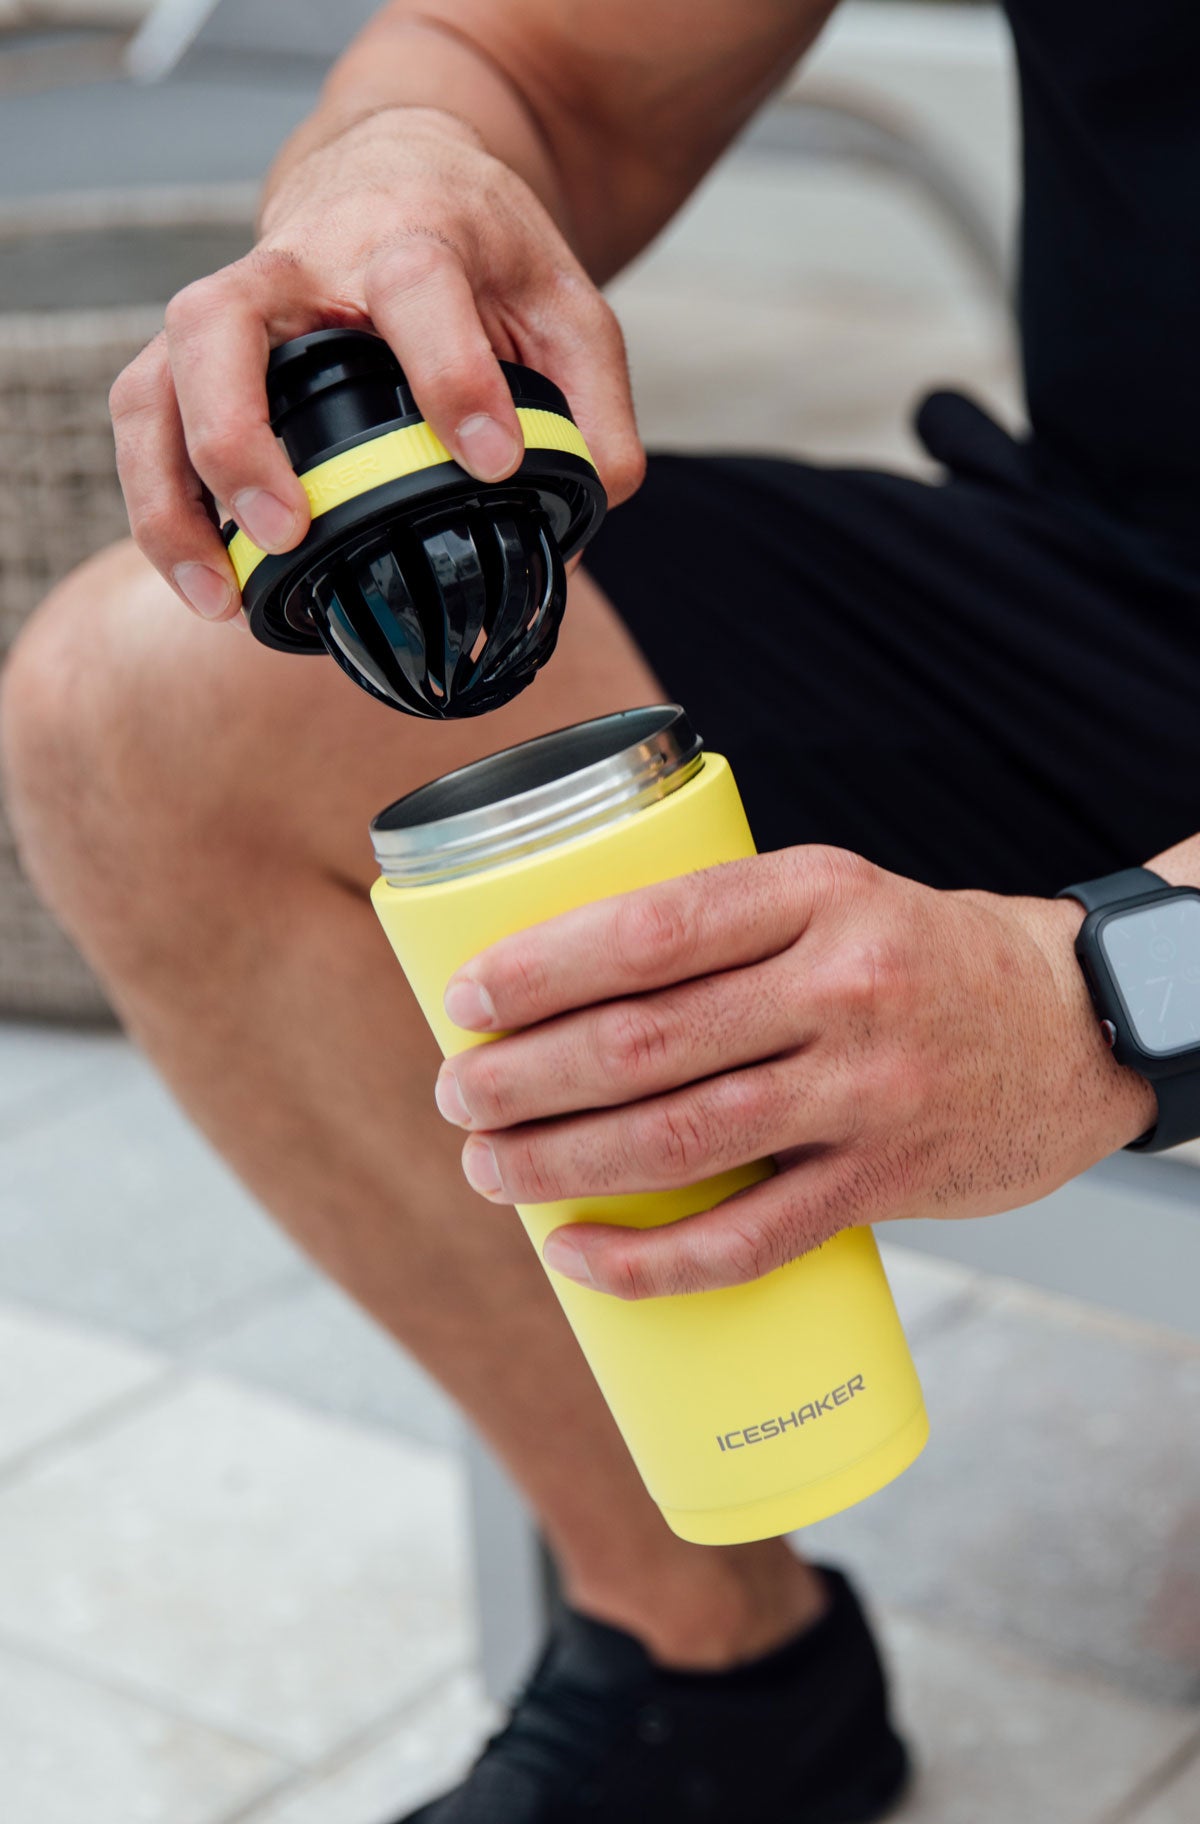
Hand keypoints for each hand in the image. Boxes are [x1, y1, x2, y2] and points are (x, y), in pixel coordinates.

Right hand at [109, 107, 641, 621]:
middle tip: (289, 529)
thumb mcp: (566, 307)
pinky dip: (161, 506)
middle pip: (223, 322)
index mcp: (408, 232)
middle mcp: (299, 263)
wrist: (403, 170)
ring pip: (156, 381)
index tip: (489, 460)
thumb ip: (597, 407)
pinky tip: (207, 585)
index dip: (451, 374)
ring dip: (173, 493)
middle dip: (241, 433)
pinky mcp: (196, 353)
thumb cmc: (479, 248)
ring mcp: (235, 307)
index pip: (416, 284)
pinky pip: (146, 420)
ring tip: (222, 593)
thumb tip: (591, 514)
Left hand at [434, 847, 1158, 1297]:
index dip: (540, 970)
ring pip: (682, 1140)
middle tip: (457, 1095)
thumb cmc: (918, 956)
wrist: (1075, 1024)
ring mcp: (867, 1091)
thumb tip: (559, 987)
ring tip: (489, 1168)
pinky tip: (578, 1256)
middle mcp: (842, 986)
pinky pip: (750, 1239)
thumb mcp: (833, 896)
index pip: (651, 929)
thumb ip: (724, 929)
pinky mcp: (886, 1182)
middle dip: (524, 1078)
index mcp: (815, 892)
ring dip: (560, 1165)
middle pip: (646, 1042)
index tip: (464, 1001)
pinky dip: (650, 1261)